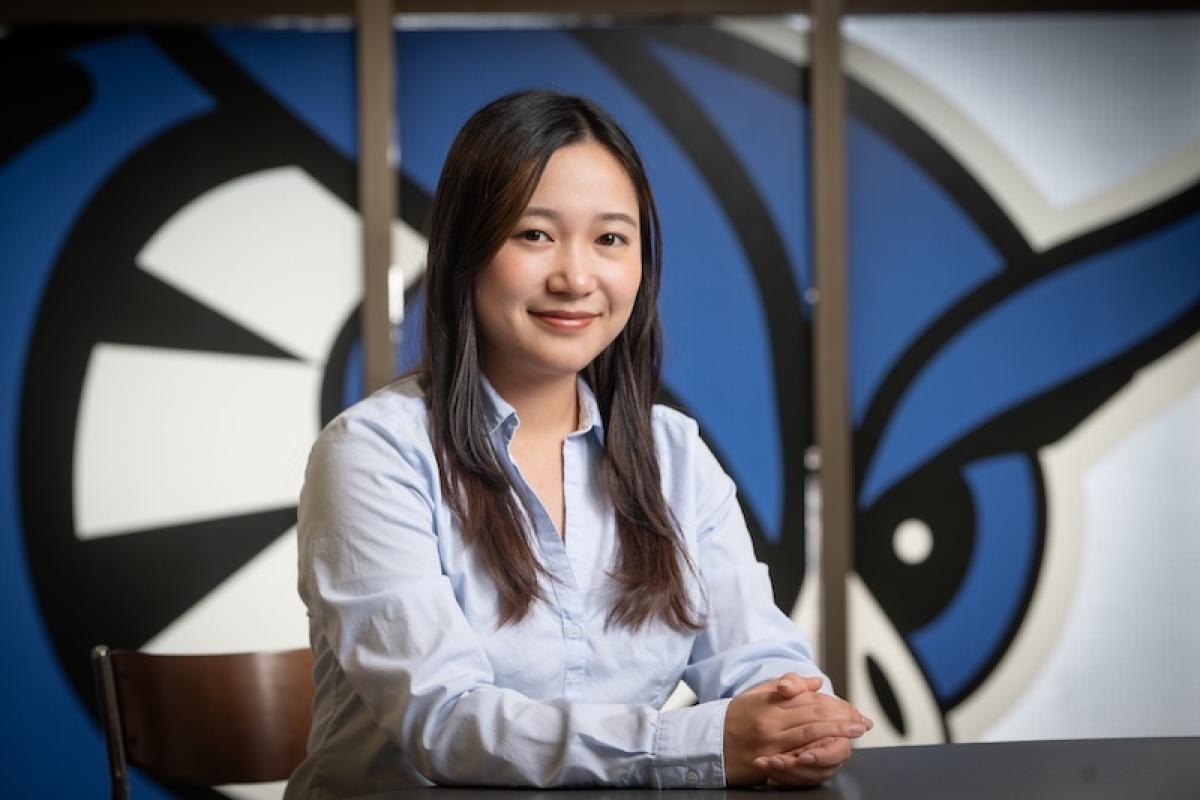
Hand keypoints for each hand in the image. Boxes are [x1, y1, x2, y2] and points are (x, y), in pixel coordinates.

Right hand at [723, 674, 868, 785]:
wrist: (707, 743)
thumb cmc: (733, 718)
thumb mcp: (757, 693)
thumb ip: (787, 686)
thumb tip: (816, 683)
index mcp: (770, 703)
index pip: (809, 701)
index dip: (834, 705)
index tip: (852, 708)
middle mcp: (771, 722)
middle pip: (814, 717)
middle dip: (842, 719)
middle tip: (862, 722)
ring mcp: (771, 743)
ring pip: (810, 735)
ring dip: (837, 734)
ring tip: (855, 732)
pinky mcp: (769, 761)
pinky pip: (798, 756)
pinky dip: (818, 752)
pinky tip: (832, 750)